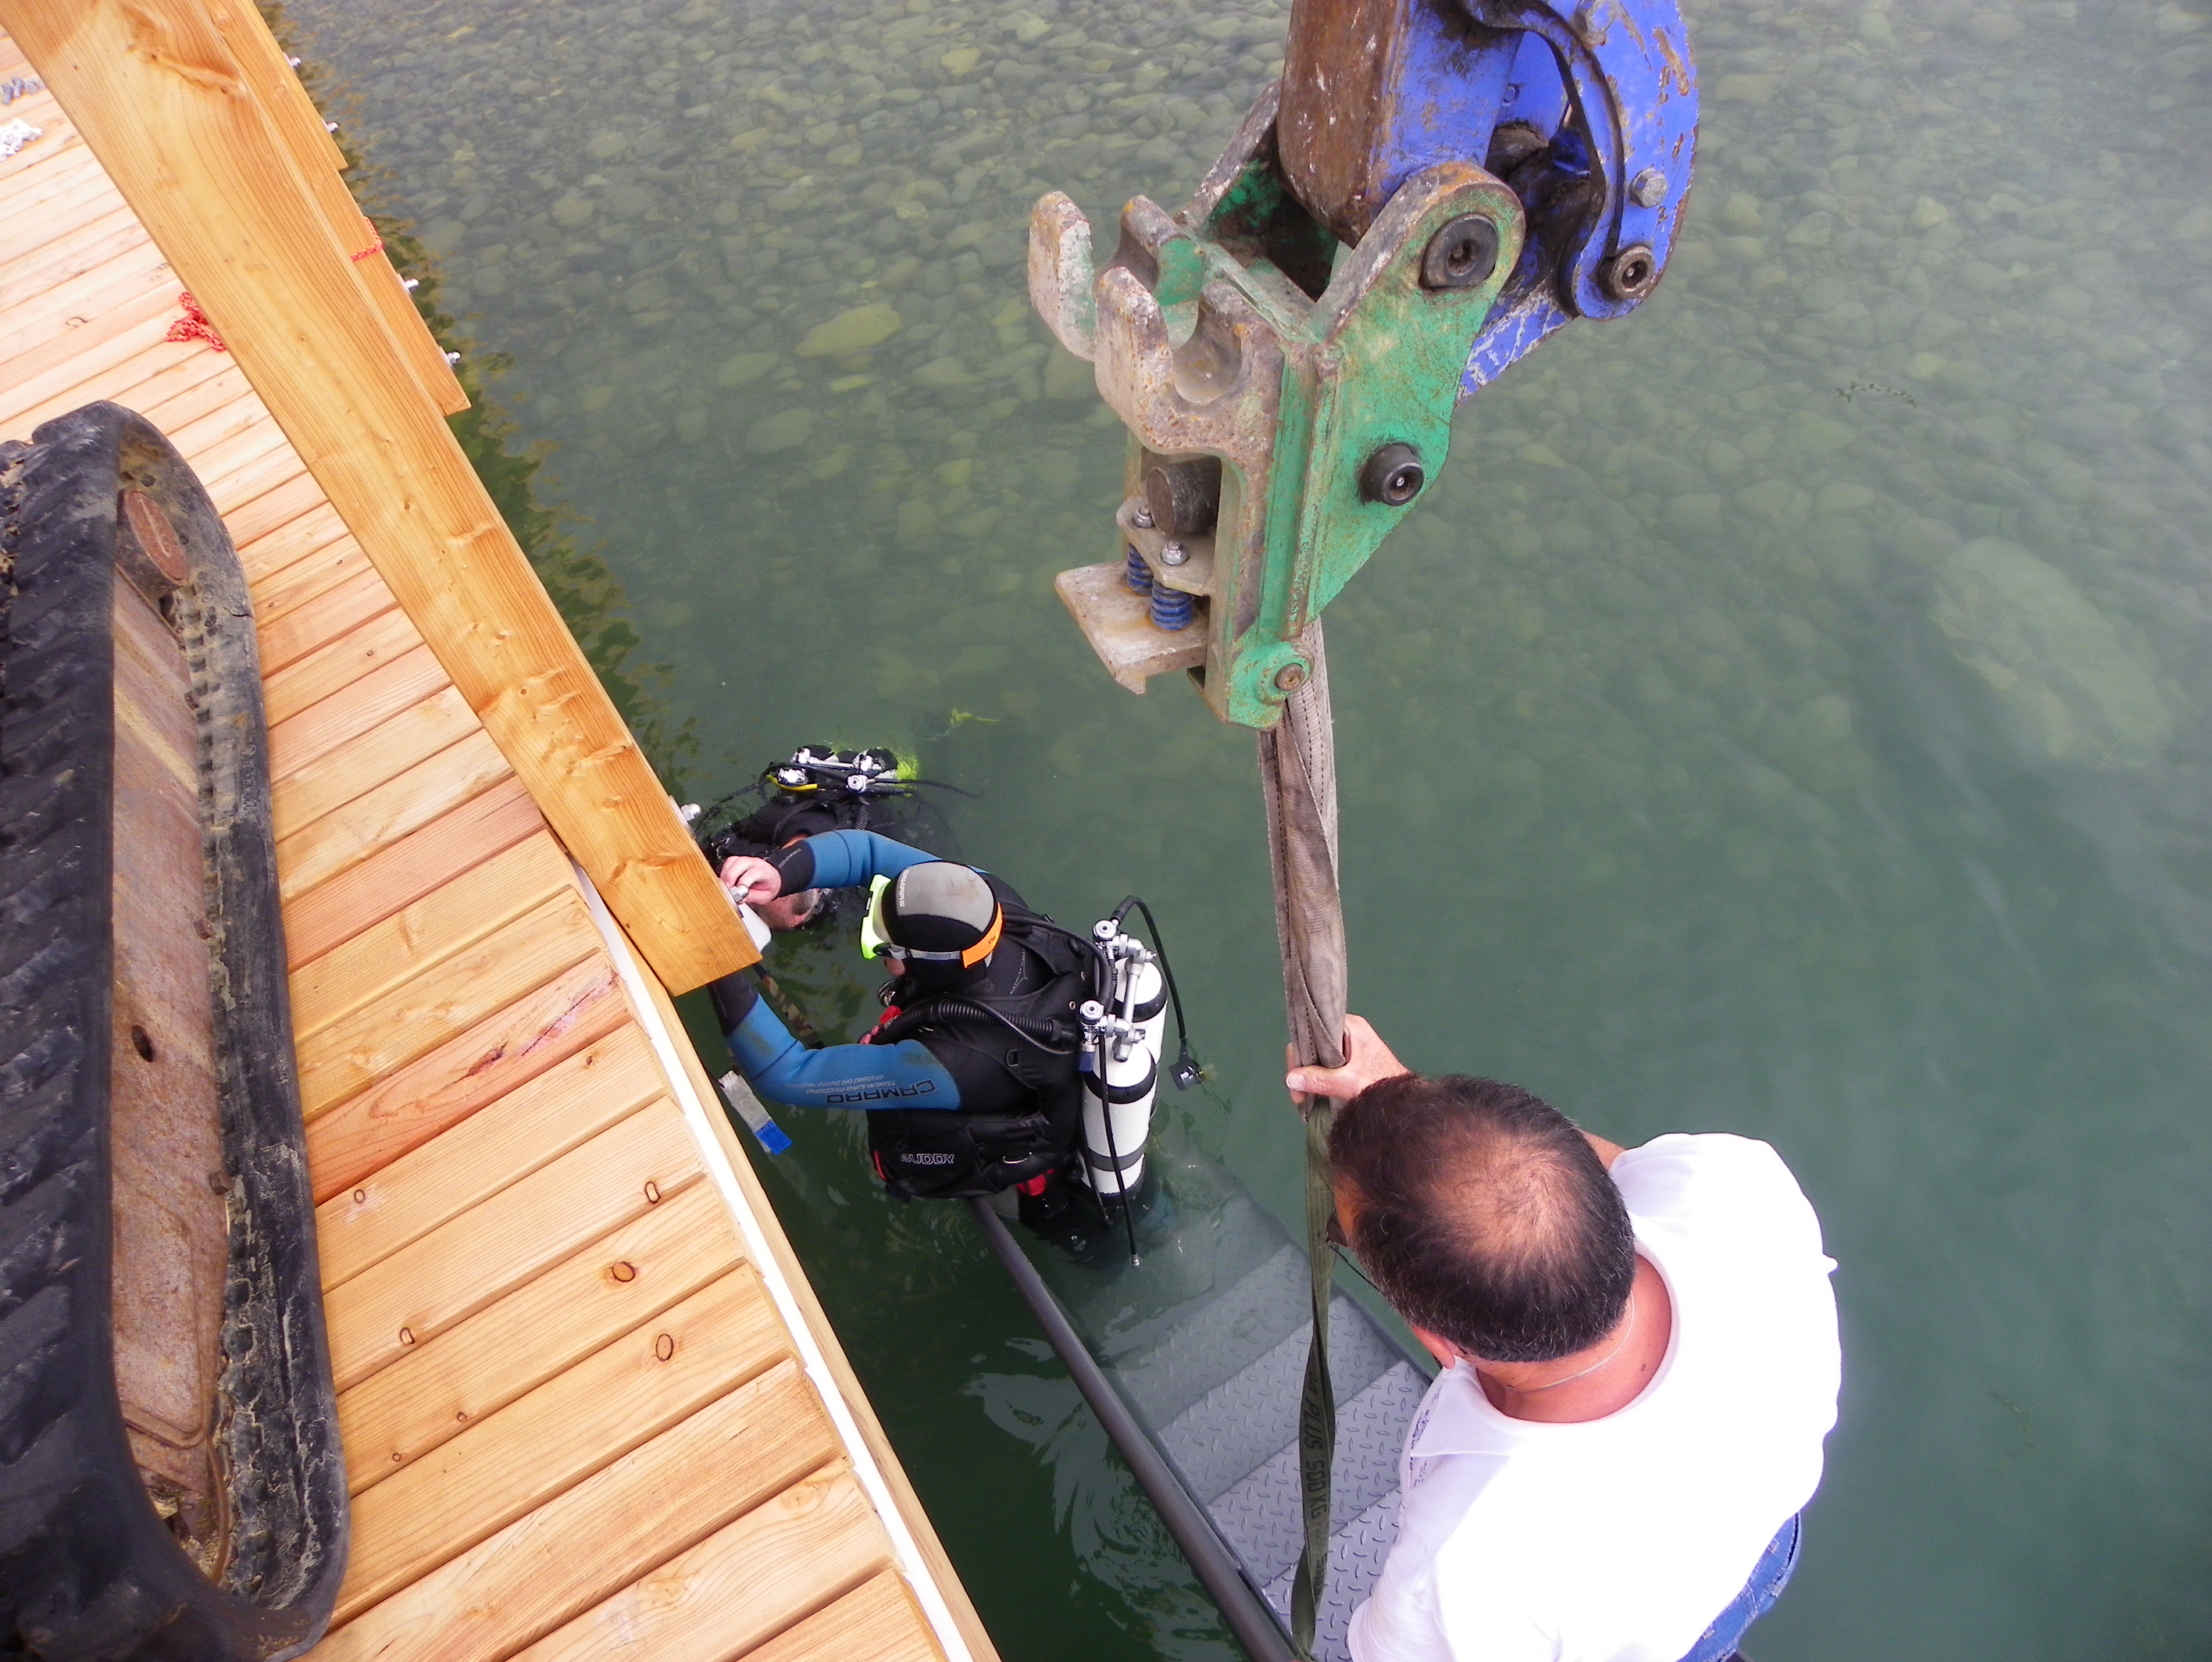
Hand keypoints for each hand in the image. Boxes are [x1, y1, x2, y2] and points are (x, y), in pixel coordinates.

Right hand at [718, 855, 782, 906]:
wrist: (772, 879)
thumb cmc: (768, 887)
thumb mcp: (764, 897)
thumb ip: (751, 897)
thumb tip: (739, 898)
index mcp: (765, 872)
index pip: (754, 873)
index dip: (744, 881)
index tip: (737, 892)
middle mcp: (756, 863)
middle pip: (741, 863)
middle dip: (731, 876)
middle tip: (727, 888)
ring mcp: (747, 860)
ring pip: (732, 861)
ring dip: (725, 874)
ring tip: (724, 886)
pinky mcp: (738, 861)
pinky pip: (728, 862)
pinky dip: (724, 871)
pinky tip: (725, 881)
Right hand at [1286, 1014, 1410, 1102]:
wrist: (1404, 1102)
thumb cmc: (1382, 1086)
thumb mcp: (1348, 1083)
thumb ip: (1319, 1080)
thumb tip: (1290, 1079)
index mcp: (1350, 1026)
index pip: (1313, 1031)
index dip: (1301, 1054)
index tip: (1295, 1077)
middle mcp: (1349, 1031)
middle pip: (1313, 1045)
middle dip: (1303, 1070)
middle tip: (1299, 1094)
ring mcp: (1350, 1045)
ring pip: (1318, 1056)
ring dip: (1310, 1077)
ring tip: (1305, 1097)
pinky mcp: (1351, 1059)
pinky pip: (1326, 1064)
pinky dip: (1319, 1078)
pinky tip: (1315, 1093)